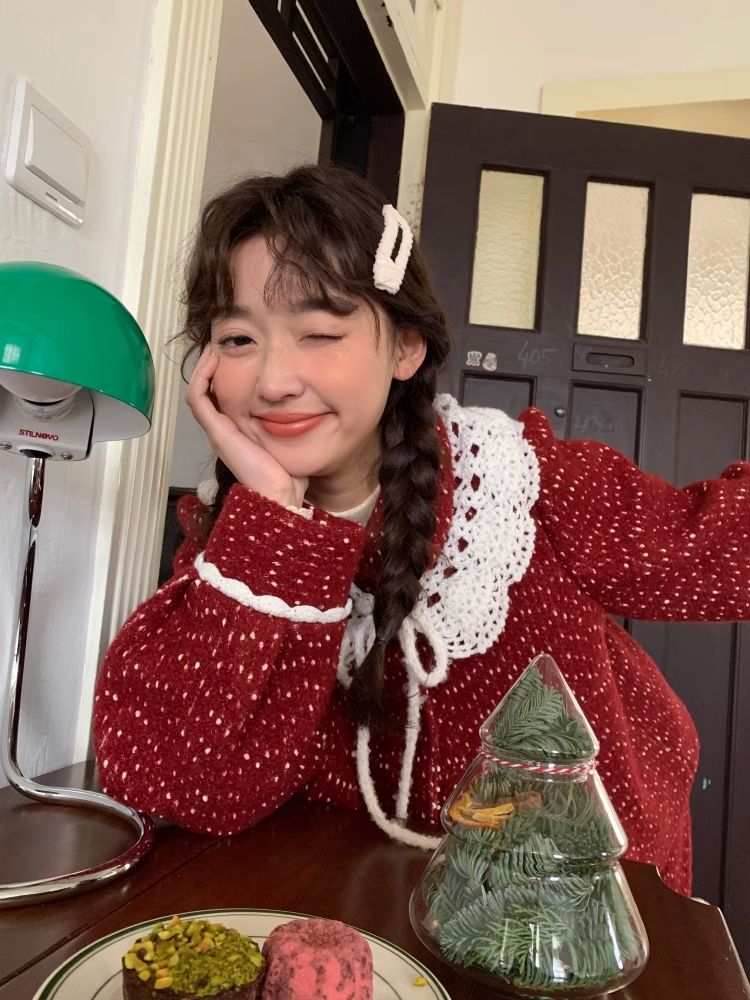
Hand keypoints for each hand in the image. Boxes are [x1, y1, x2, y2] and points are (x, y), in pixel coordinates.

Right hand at [185, 345, 307, 507]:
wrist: (280, 494)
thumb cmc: (288, 476)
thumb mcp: (291, 442)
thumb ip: (293, 426)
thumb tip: (310, 409)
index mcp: (237, 433)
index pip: (221, 398)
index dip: (224, 376)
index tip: (237, 355)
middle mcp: (223, 431)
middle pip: (207, 392)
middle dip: (212, 367)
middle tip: (223, 345)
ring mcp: (218, 431)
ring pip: (198, 391)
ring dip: (204, 367)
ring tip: (215, 347)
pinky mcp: (218, 431)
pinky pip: (198, 398)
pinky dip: (202, 377)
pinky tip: (214, 359)